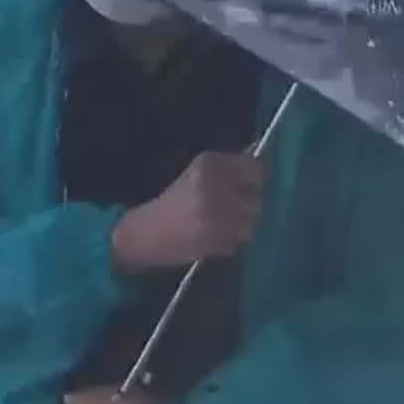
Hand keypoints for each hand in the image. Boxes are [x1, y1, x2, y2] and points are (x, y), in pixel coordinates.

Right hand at [110, 151, 264, 270]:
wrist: (144, 233)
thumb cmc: (172, 201)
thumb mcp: (197, 174)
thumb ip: (229, 168)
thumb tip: (259, 161)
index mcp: (207, 164)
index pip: (253, 167)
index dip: (256, 178)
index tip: (250, 184)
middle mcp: (213, 187)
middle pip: (255, 197)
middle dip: (249, 204)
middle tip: (234, 208)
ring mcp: (214, 216)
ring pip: (250, 222)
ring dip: (242, 225)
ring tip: (224, 225)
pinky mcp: (213, 241)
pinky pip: (238, 241)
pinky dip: (230, 241)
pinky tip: (214, 237)